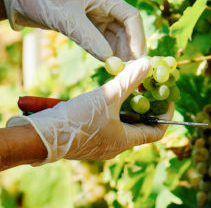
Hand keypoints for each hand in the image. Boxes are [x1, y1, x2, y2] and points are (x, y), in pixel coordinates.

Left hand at [3, 0, 145, 60]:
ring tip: (121, 71)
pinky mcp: (85, 27)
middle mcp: (102, 6)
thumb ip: (89, 39)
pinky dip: (107, 53)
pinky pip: (102, 41)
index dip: (137, 37)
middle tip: (131, 70)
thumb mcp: (67, 20)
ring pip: (115, 37)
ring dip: (119, 53)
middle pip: (126, 29)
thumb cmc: (44, 2)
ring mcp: (94, 17)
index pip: (131, 16)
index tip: (137, 58)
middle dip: (130, 48)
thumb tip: (111, 60)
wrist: (21, 1)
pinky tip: (109, 66)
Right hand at [6, 58, 167, 163]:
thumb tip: (149, 63)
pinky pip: (105, 123)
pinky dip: (110, 109)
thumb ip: (128, 80)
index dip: (166, 114)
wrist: (41, 136)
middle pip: (138, 126)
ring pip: (120, 123)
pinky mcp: (85, 137)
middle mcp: (114, 146)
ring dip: (125, 105)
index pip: (156, 131)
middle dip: (144, 105)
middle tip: (148, 84)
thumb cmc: (77, 120)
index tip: (169, 96)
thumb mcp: (106, 96)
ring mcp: (99, 143)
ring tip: (127, 85)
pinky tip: (104, 94)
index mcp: (124, 141)